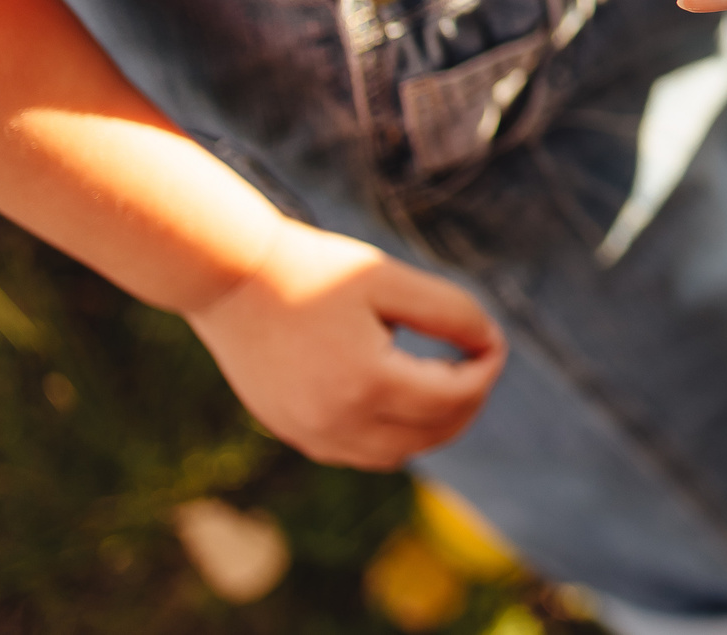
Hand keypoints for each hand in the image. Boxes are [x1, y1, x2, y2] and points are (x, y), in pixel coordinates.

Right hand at [185, 219, 506, 469]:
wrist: (232, 280)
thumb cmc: (316, 271)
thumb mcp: (391, 280)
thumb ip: (451, 312)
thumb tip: (491, 343)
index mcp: (366, 385)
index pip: (453, 398)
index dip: (486, 370)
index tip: (494, 340)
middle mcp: (337, 424)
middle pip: (431, 435)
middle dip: (467, 402)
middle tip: (479, 362)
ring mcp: (311, 435)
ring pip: (397, 455)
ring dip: (433, 426)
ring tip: (449, 383)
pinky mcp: (292, 433)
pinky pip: (360, 453)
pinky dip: (394, 435)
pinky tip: (403, 399)